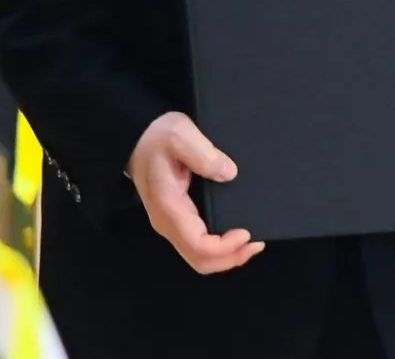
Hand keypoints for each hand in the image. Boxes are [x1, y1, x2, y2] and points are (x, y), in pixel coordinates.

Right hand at [127, 112, 263, 273]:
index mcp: (168, 206)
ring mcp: (169, 225)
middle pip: (200, 261)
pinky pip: (198, 248)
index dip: (225, 247)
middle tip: (256, 244)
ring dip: (227, 257)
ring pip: (199, 258)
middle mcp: (166, 223)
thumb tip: (229, 173)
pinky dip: (219, 250)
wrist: (137, 138)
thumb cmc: (157, 136)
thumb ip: (203, 154)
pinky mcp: (176, 222)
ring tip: (250, 244)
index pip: (198, 245)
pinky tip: (235, 238)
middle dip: (231, 258)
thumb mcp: (180, 135)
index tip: (246, 233)